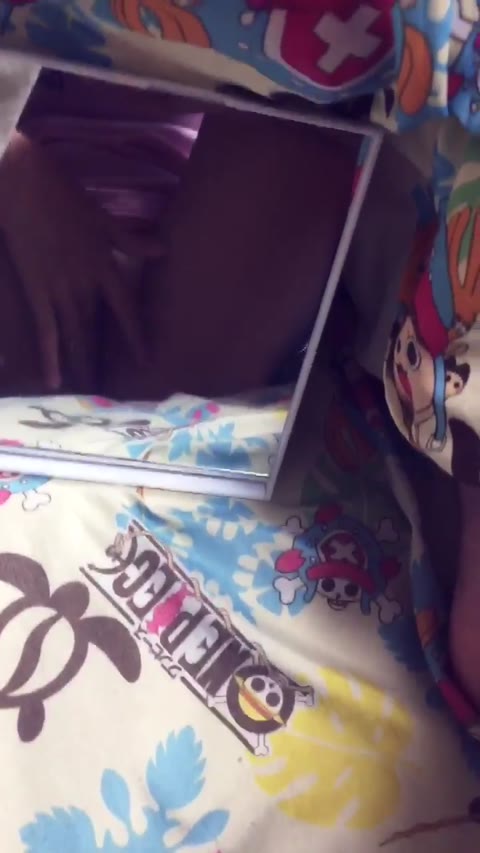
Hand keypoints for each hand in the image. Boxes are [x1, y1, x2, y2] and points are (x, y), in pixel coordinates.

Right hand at [0, 132, 158, 390]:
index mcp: (105, 265)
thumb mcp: (102, 218)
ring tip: (87, 391)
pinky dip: (49, 355)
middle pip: (98, 329)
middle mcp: (85, 283)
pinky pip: (45, 329)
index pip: (127, 310)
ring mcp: (59, 288)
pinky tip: (52, 380)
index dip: (136, 337)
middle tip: (111, 390)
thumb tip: (163, 251)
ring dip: (80, 363)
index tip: (145, 362)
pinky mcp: (35, 288)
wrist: (22, 180)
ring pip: (74, 334)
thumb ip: (132, 240)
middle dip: (103, 359)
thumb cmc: (63, 194)